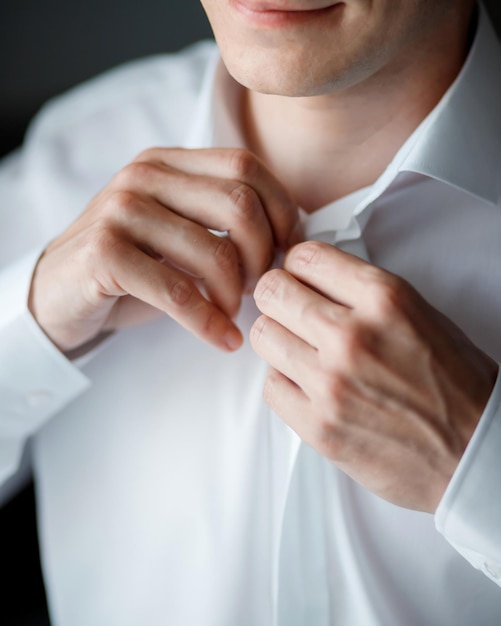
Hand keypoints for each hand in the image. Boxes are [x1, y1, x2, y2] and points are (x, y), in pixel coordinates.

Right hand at [29, 147, 300, 352]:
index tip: (288, 250)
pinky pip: (179, 293)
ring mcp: (121, 211)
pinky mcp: (105, 253)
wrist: (60, 293)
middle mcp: (144, 176)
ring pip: (214, 252)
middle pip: (239, 205)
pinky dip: (209, 323)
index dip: (281, 210)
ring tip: (231, 313)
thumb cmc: (132, 267)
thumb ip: (221, 220)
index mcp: (168, 163)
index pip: (246, 166)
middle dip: (262, 256)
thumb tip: (291, 235)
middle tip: (257, 288)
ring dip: (235, 295)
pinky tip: (222, 339)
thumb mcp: (177, 230)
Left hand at [250, 241, 497, 511]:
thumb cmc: (455, 384)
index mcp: (385, 299)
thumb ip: (363, 293)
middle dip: (279, 297)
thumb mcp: (420, 313)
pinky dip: (284, 381)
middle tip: (290, 310)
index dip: (298, 266)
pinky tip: (305, 384)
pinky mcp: (319, 425)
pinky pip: (270, 386)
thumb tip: (315, 279)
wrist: (475, 451)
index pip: (306, 257)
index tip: (299, 278)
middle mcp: (353, 336)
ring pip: (264, 335)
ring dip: (279, 338)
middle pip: (273, 291)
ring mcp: (331, 383)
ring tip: (300, 349)